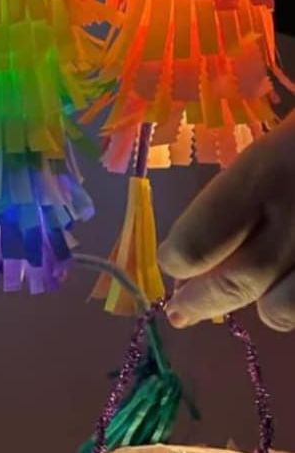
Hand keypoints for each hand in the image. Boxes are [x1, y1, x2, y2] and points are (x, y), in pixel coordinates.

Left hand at [160, 112, 294, 331]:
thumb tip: (197, 248)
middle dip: (200, 301)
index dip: (178, 260)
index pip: (196, 242)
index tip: (174, 262)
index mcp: (265, 172)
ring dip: (262, 305)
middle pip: (232, 284)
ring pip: (279, 311)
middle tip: (182, 310)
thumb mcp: (279, 141)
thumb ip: (242, 193)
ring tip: (257, 292)